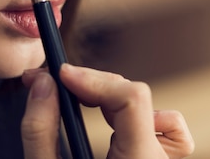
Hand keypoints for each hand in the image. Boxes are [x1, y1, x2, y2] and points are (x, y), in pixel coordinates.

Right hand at [21, 64, 193, 158]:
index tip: (58, 75)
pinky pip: (168, 134)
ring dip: (116, 103)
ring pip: (158, 114)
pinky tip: (114, 132)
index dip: (94, 79)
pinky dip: (141, 122)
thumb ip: (41, 129)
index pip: (132, 99)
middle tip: (51, 84)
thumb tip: (41, 83)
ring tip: (80, 105)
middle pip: (136, 99)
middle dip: (92, 86)